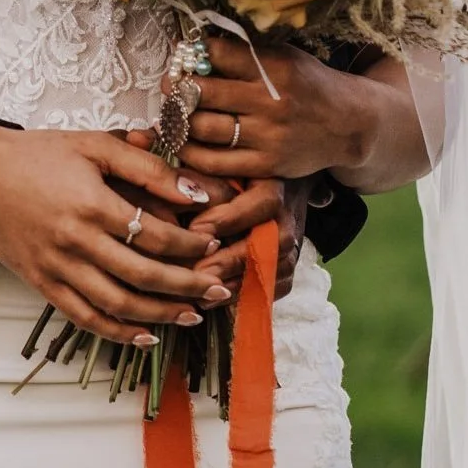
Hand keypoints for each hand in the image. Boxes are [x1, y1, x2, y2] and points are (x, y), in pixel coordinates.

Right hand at [0, 127, 228, 345]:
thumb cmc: (36, 153)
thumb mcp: (93, 145)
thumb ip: (145, 167)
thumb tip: (194, 191)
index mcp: (91, 204)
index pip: (154, 235)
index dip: (188, 244)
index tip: (212, 243)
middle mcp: (75, 242)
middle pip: (143, 277)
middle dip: (187, 287)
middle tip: (218, 290)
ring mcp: (57, 268)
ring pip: (118, 306)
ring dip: (160, 316)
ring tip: (192, 316)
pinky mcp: (41, 284)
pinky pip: (85, 318)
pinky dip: (117, 332)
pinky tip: (145, 335)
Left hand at [173, 38, 371, 182]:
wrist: (350, 124)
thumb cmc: (309, 84)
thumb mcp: (284, 56)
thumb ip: (245, 51)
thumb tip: (196, 43)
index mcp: (274, 67)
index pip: (216, 54)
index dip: (190, 53)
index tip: (181, 55)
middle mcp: (270, 101)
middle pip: (202, 93)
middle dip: (176, 87)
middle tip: (170, 85)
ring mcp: (267, 136)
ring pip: (202, 128)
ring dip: (177, 120)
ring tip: (172, 113)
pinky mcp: (266, 165)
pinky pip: (214, 161)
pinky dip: (190, 151)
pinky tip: (182, 141)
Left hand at [188, 176, 312, 301]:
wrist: (282, 185)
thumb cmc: (243, 173)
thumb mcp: (226, 166)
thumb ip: (204, 175)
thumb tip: (174, 184)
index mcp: (275, 186)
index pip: (259, 203)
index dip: (227, 218)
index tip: (195, 229)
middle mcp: (288, 218)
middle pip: (266, 245)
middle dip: (229, 261)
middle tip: (197, 272)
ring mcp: (293, 246)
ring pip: (269, 272)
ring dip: (235, 285)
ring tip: (202, 294)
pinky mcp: (290, 268)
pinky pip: (273, 289)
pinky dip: (247, 297)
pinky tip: (219, 302)